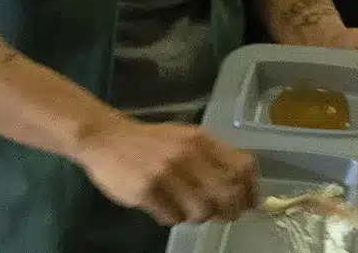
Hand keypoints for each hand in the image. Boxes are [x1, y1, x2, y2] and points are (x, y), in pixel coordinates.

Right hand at [75, 115, 257, 226]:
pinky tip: (164, 207)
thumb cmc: (151, 141)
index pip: (242, 166)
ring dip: (198, 216)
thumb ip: (212, 156)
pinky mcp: (147, 191)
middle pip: (227, 194)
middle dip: (230, 211)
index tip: (249, 203)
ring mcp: (167, 173)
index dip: (251, 189)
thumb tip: (242, 185)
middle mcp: (189, 155)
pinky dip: (172, 218)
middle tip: (224, 215)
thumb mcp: (186, 138)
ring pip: (201, 211)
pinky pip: (172, 218)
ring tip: (186, 208)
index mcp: (202, 140)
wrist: (106, 138)